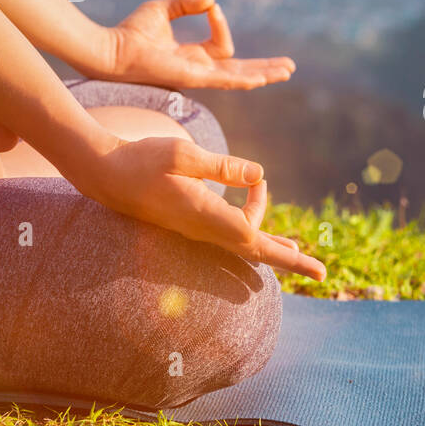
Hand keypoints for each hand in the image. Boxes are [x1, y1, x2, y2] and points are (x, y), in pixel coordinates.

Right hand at [72, 134, 326, 279]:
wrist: (103, 173)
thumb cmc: (140, 159)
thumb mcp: (183, 154)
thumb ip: (223, 166)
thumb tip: (259, 174)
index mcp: (207, 215)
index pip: (256, 241)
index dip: (288, 256)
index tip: (313, 263)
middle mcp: (204, 228)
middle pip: (256, 250)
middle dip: (289, 259)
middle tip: (321, 271)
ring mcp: (196, 227)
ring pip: (243, 241)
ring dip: (271, 242)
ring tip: (297, 247)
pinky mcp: (190, 220)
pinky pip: (228, 231)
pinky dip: (250, 225)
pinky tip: (257, 215)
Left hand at [102, 0, 295, 89]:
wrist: (112, 49)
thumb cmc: (131, 32)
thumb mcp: (164, 8)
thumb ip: (187, 2)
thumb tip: (212, 1)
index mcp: (194, 57)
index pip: (222, 44)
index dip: (220, 23)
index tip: (210, 7)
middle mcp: (200, 70)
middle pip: (241, 70)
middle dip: (266, 68)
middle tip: (289, 67)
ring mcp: (199, 77)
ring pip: (240, 78)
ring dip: (265, 74)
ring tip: (287, 72)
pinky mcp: (193, 79)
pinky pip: (225, 81)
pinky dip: (244, 79)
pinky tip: (261, 79)